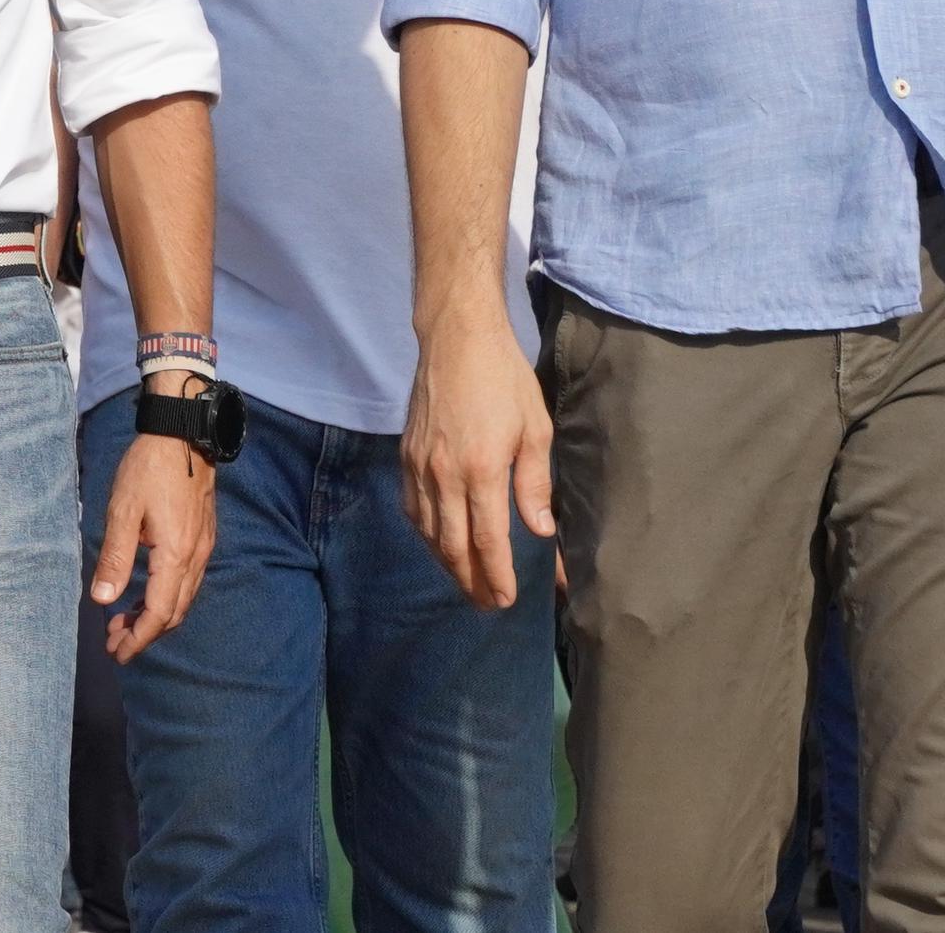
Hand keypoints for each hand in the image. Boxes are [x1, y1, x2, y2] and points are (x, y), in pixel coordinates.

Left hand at [92, 393, 218, 661]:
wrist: (184, 433)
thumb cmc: (149, 468)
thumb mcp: (122, 511)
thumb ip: (115, 558)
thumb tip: (102, 600)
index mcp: (175, 555)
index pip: (160, 614)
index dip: (139, 639)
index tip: (117, 653)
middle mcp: (195, 557)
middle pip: (174, 612)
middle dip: (145, 633)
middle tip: (114, 641)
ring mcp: (202, 547)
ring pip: (182, 598)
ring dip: (155, 617)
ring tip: (123, 621)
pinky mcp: (201, 537)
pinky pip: (187, 581)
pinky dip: (166, 597)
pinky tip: (144, 592)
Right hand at [404, 311, 557, 607]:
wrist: (456, 339)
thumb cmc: (504, 379)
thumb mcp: (535, 428)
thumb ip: (535, 483)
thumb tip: (539, 530)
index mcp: (482, 471)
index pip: (487, 541)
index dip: (496, 576)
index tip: (505, 599)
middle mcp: (444, 476)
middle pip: (453, 547)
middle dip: (471, 582)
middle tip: (488, 604)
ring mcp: (419, 467)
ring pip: (428, 533)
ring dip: (447, 564)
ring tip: (466, 583)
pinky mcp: (406, 456)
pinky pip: (412, 509)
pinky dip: (425, 535)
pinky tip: (438, 543)